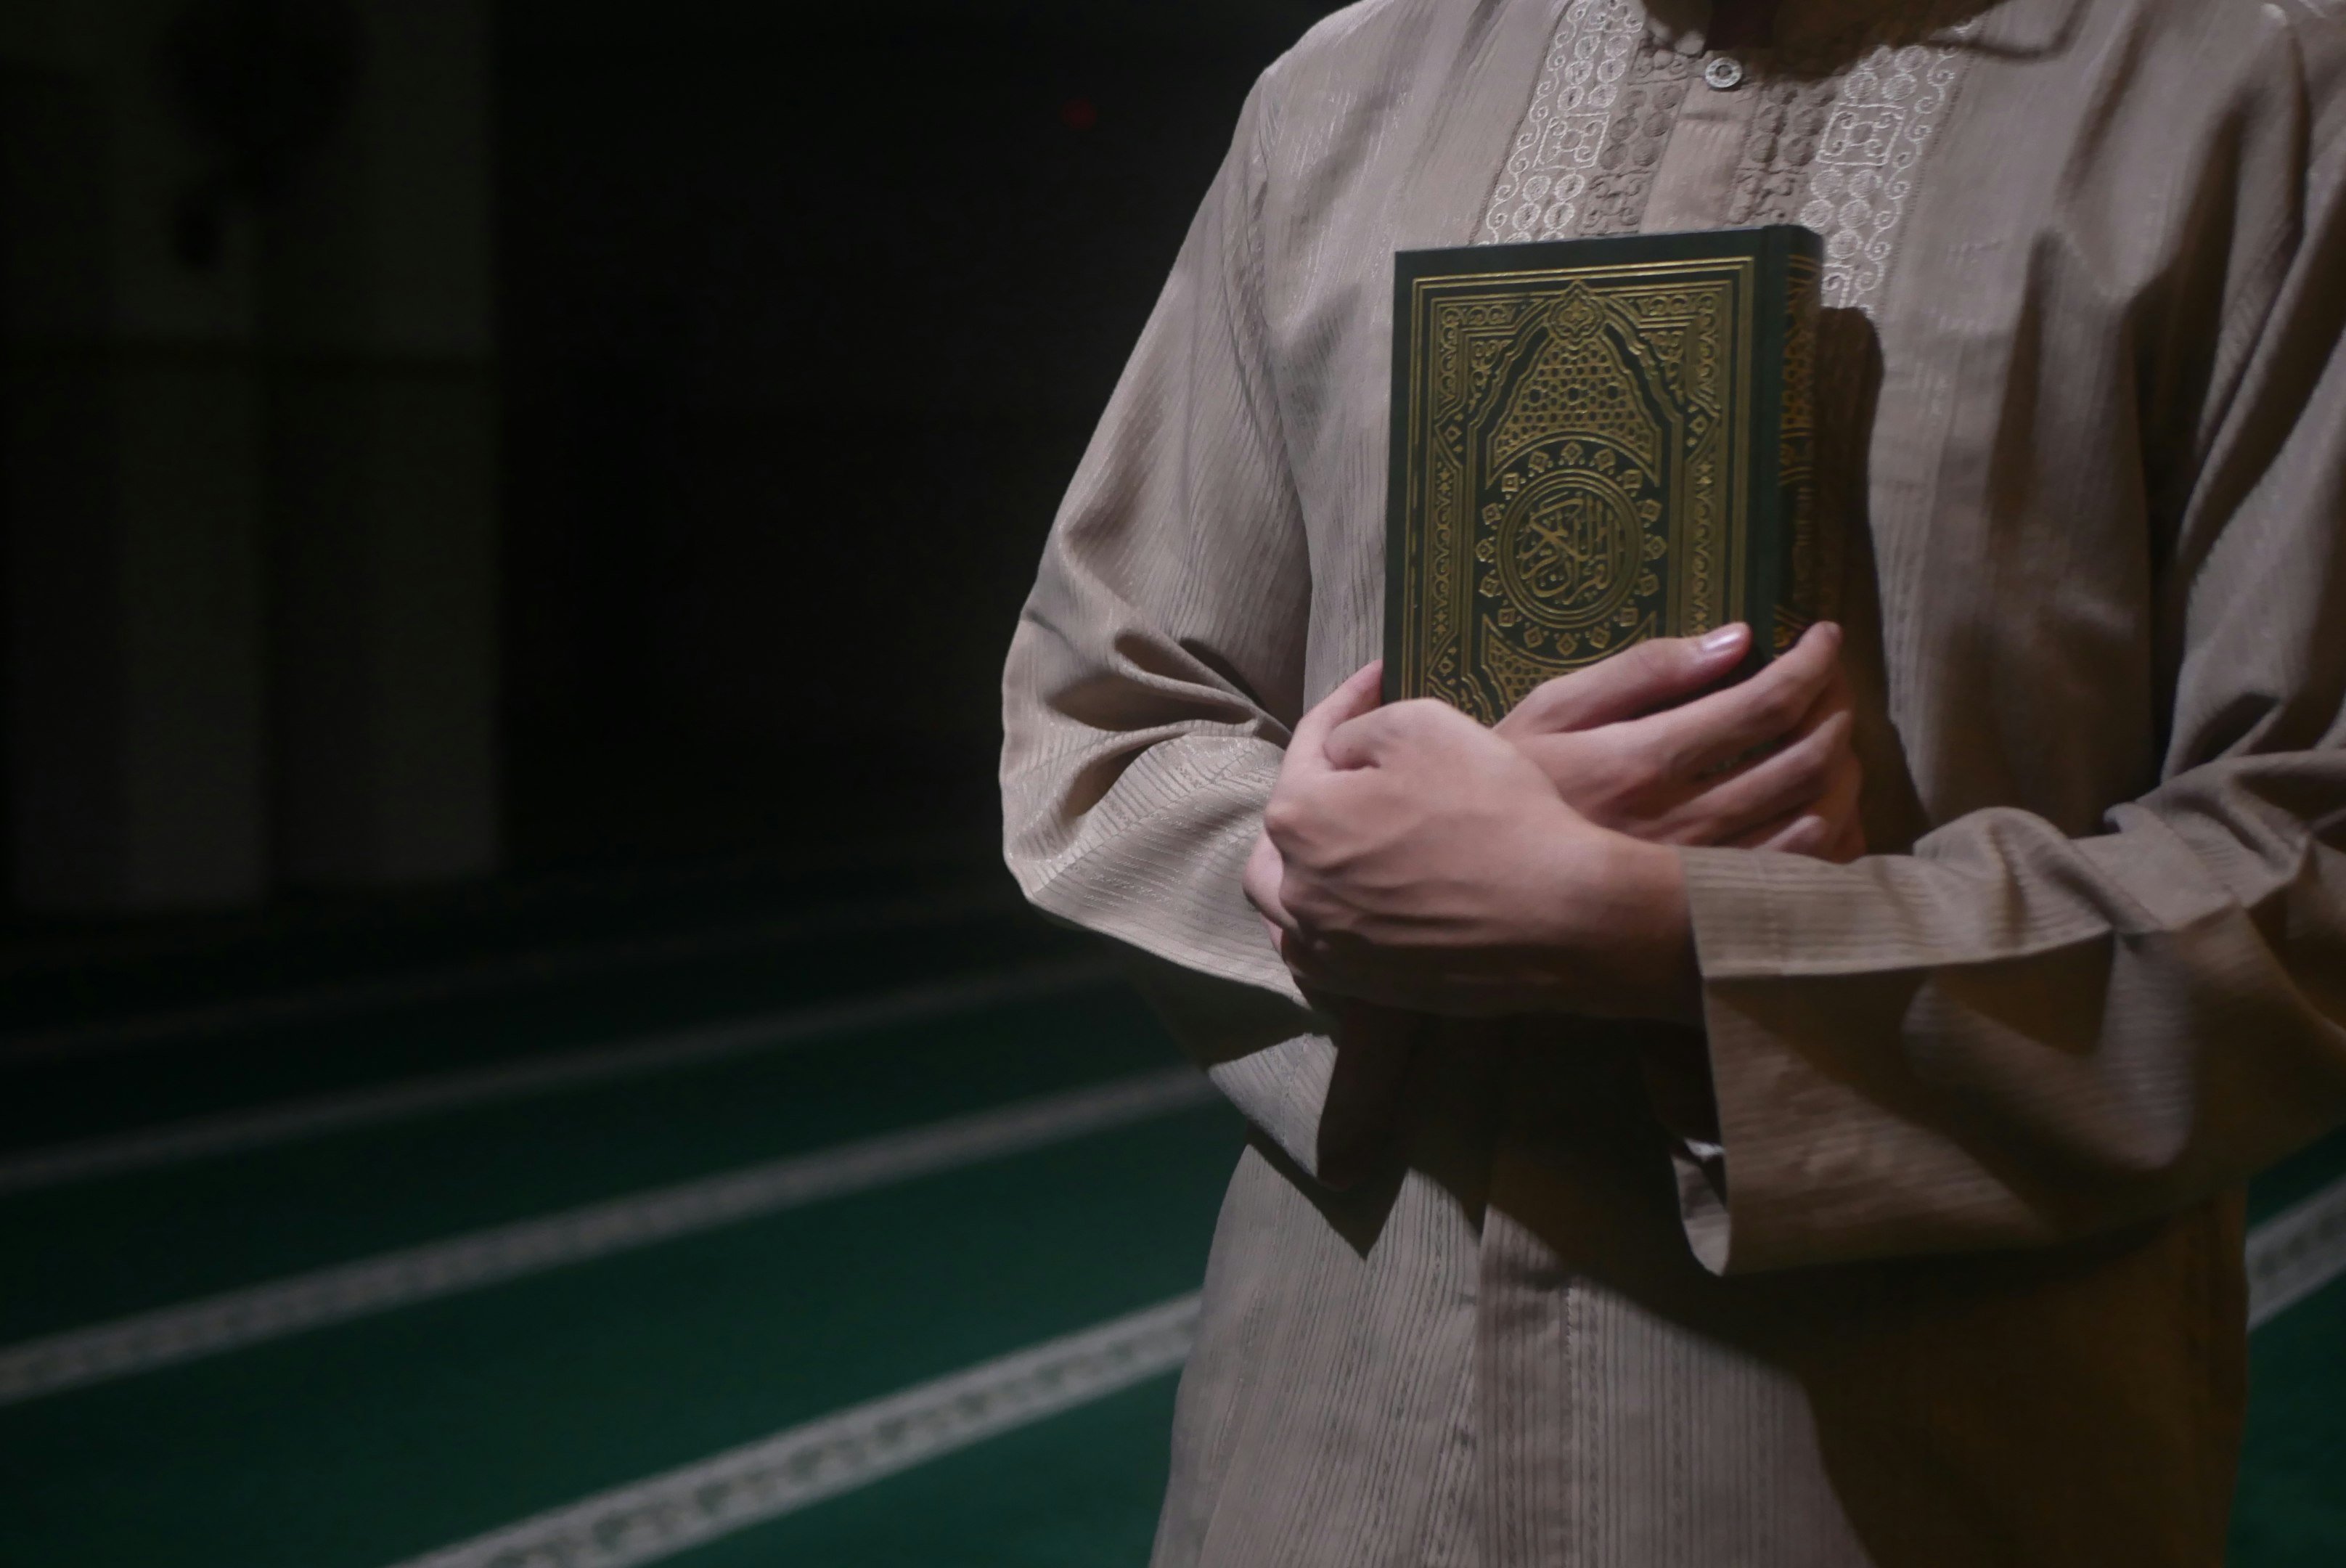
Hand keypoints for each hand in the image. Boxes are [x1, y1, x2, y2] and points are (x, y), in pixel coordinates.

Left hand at [1245, 664, 1695, 1019]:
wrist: (1556, 916)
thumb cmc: (1489, 808)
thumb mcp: (1422, 724)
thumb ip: (1360, 730)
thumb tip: (1341, 753)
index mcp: (1298, 818)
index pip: (1309, 746)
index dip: (1345, 704)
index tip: (1377, 677)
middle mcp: (1297, 890)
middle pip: (1285, 830)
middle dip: (1311, 790)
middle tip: (1351, 768)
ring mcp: (1328, 948)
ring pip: (1286, 903)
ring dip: (1300, 866)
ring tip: (1330, 844)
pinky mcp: (1365, 990)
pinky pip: (1320, 956)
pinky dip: (1323, 926)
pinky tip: (1347, 912)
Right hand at [1496, 622, 1864, 862]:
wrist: (1482, 885)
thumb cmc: (1515, 784)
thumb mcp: (1553, 710)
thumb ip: (1642, 671)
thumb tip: (1737, 640)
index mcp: (1638, 762)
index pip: (1762, 705)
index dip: (1812, 664)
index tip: (1823, 637)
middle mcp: (1678, 825)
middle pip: (1803, 759)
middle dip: (1837, 708)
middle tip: (1834, 684)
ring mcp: (1698, 879)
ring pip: (1816, 818)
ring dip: (1844, 767)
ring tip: (1835, 736)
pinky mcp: (1708, 917)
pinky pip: (1801, 877)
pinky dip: (1833, 834)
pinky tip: (1825, 804)